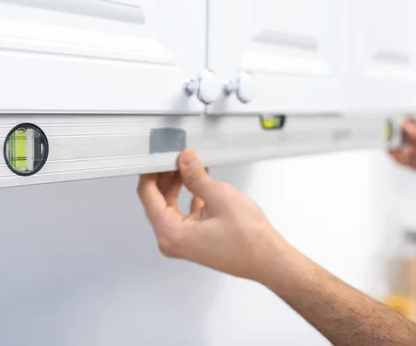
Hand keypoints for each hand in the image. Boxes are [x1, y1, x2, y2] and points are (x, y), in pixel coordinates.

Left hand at [137, 149, 288, 281]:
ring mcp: (181, 242)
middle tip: (174, 155)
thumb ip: (196, 176)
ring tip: (188, 165)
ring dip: (177, 185)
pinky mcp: (193, 240)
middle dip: (165, 176)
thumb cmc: (248, 238)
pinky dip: (188, 196)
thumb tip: (184, 160)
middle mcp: (171, 240)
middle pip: (157, 200)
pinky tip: (199, 181)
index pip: (147, 195)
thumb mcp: (220, 196)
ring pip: (170, 206)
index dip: (150, 172)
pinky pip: (182, 214)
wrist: (268, 260)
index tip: (155, 155)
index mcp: (171, 232)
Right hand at [390, 119, 415, 183]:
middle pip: (399, 135)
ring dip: (392, 146)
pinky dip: (395, 157)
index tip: (392, 121)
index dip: (399, 121)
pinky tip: (395, 154)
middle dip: (392, 133)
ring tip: (392, 145)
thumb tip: (407, 127)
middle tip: (388, 133)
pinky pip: (400, 161)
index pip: (407, 123)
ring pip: (398, 148)